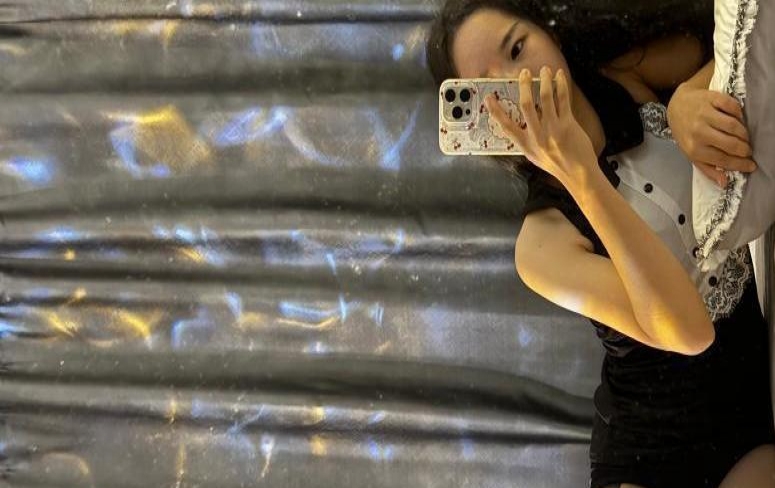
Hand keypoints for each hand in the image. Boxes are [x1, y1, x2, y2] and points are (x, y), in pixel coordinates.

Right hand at [485, 66, 598, 188]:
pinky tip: (559, 76)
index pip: (506, 126)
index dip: (495, 111)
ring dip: (544, 81)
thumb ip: (526, 139)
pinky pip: (563, 100)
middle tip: (524, 73)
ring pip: (545, 98)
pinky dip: (560, 85)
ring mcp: (553, 129)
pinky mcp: (568, 124)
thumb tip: (520, 124)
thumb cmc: (556, 164)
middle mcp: (537, 136)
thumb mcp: (534, 155)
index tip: (488, 98)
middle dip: (524, 86)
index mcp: (525, 144)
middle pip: (526, 105)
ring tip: (544, 70)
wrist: (578, 173)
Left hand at [667, 84, 756, 186]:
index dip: (740, 164)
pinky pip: (733, 107)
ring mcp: (704, 114)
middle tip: (748, 151)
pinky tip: (739, 120)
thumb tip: (724, 183)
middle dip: (744, 150)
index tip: (751, 165)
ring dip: (744, 133)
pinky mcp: (711, 99)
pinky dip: (739, 114)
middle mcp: (698, 132)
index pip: (723, 160)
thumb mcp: (692, 153)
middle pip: (731, 144)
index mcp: (694, 149)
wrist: (677, 106)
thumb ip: (707, 169)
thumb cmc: (686, 133)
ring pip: (733, 126)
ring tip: (745, 138)